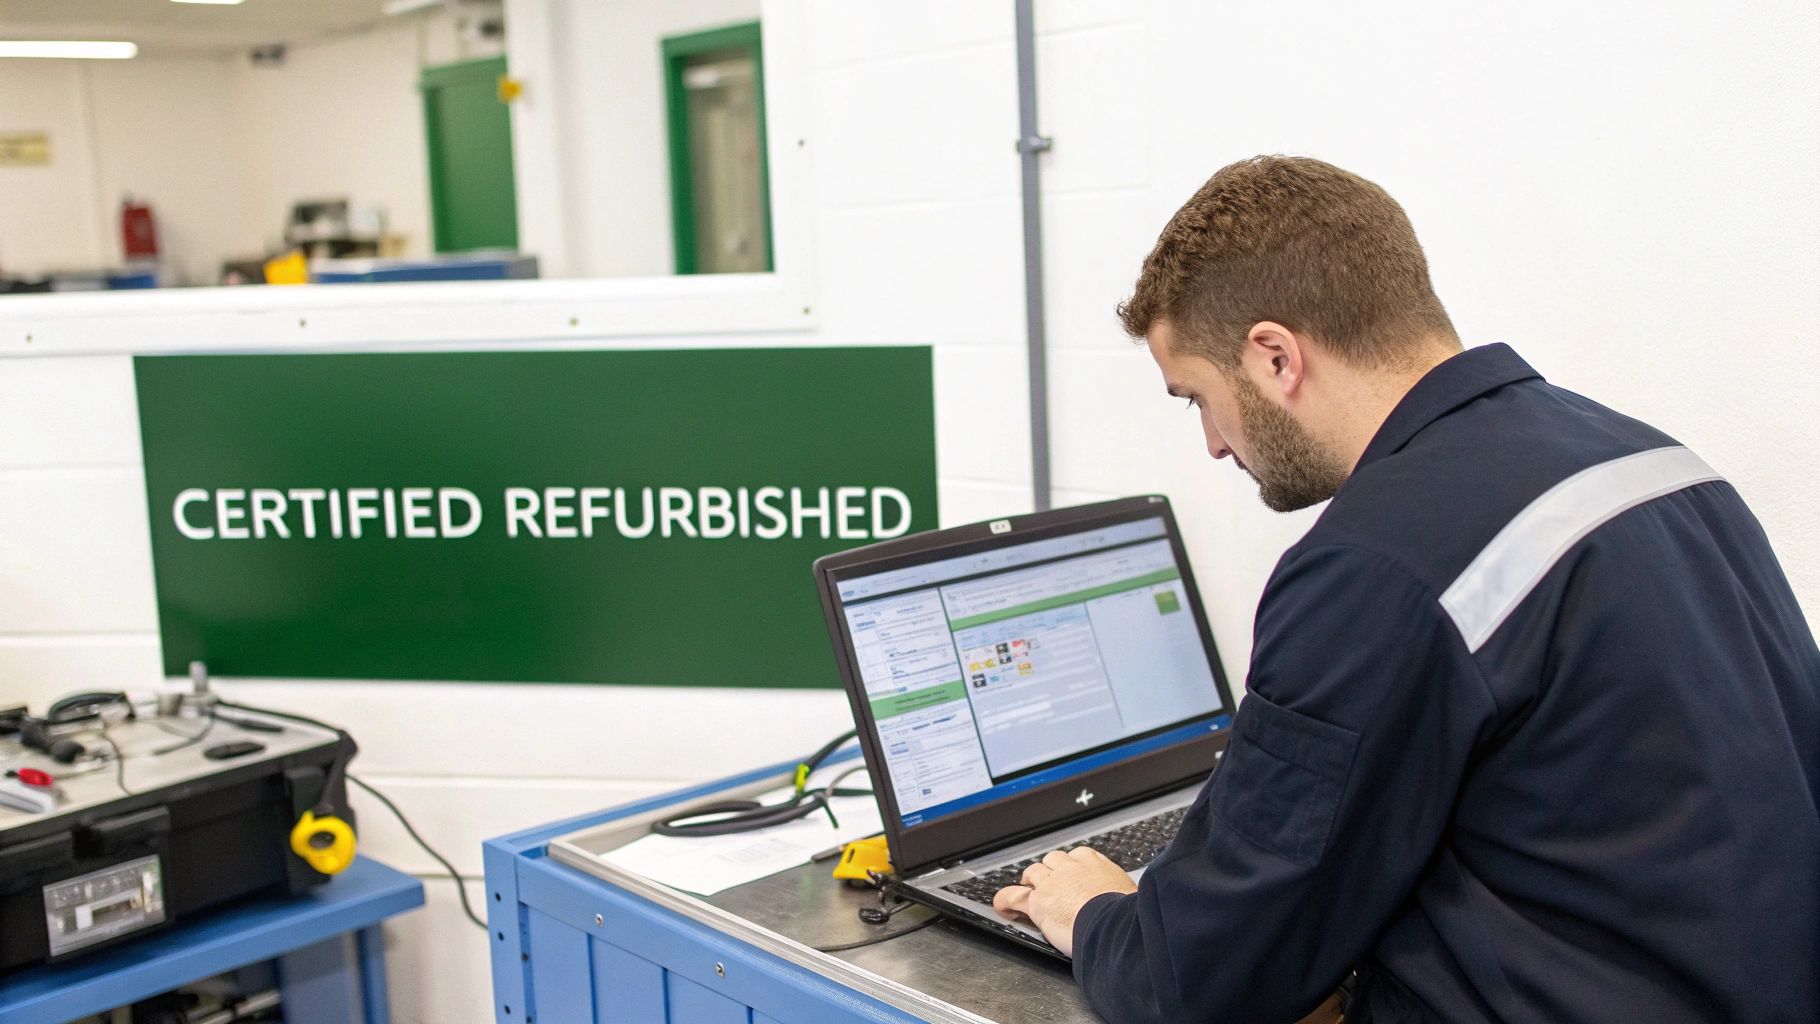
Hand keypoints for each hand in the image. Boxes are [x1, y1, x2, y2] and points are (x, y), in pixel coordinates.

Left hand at [991, 846, 1136, 956]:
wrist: (1114, 925)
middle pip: (1053, 861)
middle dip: (1051, 872)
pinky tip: (1002, 905)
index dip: (1071, 868)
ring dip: (1031, 882)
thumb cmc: (1127, 914)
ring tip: (1030, 892)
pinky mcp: (1038, 902)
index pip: (1077, 857)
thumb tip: (1131, 898)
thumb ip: (1121, 889)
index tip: (1073, 877)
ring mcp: (1051, 883)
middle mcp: (1070, 868)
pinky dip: (1006, 900)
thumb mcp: (1130, 893)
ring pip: (1033, 873)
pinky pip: (1014, 896)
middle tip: (1052, 886)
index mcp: (1093, 863)